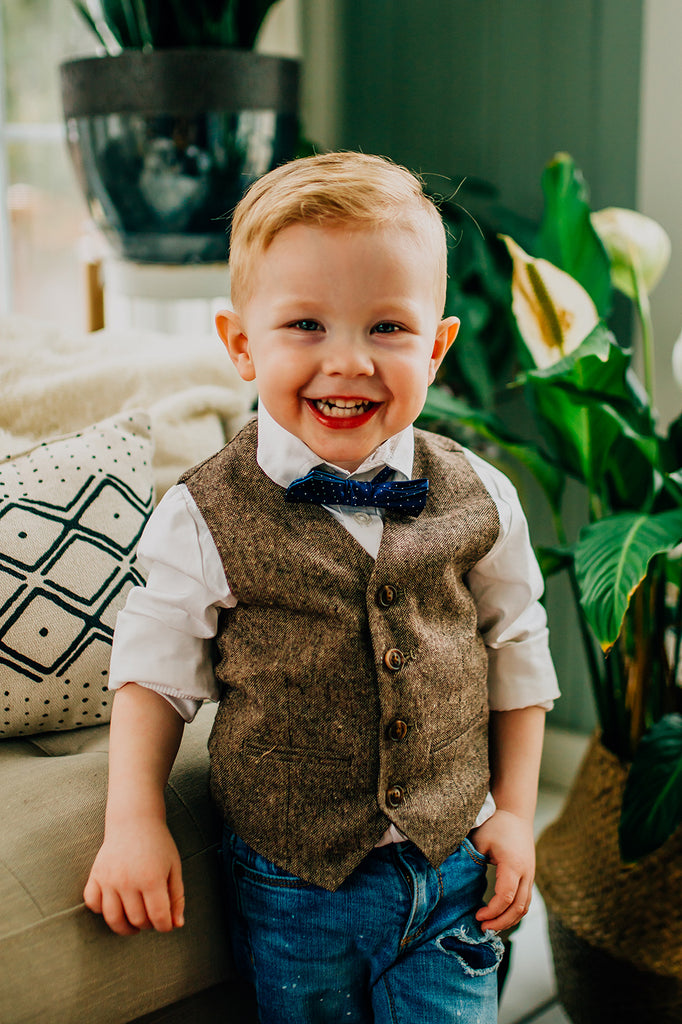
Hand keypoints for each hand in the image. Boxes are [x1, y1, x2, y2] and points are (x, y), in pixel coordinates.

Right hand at [83, 819, 184, 935]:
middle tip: (152, 917)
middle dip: (148, 925)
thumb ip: (177, 896)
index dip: (165, 926)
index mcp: (152, 878)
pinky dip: (101, 910)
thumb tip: (177, 925)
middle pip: (137, 920)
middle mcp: (128, 881)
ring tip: (135, 923)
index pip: (158, 917)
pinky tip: (115, 904)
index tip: (166, 924)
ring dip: (125, 927)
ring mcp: (109, 879)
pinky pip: (92, 903)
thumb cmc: (158, 844)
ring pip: (113, 919)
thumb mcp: (174, 867)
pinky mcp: (95, 875)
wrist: (134, 820)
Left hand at [469, 809, 534, 931]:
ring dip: (509, 920)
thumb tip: (450, 878)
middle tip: (482, 928)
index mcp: (513, 865)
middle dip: (501, 922)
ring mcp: (531, 876)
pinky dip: (514, 913)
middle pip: (519, 908)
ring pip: (524, 907)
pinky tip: (499, 917)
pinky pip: (525, 901)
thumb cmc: (496, 825)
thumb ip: (470, 859)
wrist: (516, 815)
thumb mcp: (479, 839)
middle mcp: (526, 873)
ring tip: (490, 927)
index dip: (492, 911)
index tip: (477, 915)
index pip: (505, 897)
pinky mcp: (529, 877)